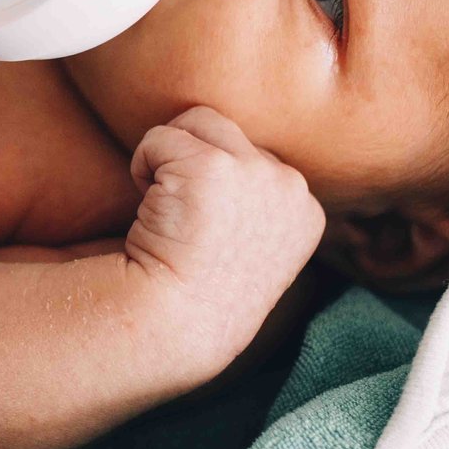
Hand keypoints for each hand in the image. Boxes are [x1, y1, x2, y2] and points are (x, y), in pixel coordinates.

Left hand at [124, 105, 326, 342]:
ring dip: (169, 158)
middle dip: (193, 161)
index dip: (216, 188)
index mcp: (306, 210)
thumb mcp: (255, 246)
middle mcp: (290, 186)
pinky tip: (148, 212)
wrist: (176, 325)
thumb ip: (258, 201)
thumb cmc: (201, 294)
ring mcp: (254, 172)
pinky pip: (159, 138)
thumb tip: (237, 153)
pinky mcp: (210, 166)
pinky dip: (142, 167)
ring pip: (197, 123)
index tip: (205, 235)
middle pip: (228, 133)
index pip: (256, 161)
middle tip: (179, 219)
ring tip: (165, 210)